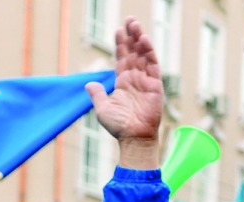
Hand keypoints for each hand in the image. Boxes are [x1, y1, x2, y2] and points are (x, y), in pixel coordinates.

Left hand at [85, 17, 161, 168]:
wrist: (133, 138)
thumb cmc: (119, 126)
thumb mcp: (103, 109)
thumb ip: (97, 94)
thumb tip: (88, 84)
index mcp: (123, 82)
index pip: (122, 59)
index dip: (120, 45)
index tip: (118, 30)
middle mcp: (135, 78)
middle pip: (133, 52)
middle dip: (131, 36)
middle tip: (129, 20)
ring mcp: (146, 80)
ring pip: (143, 55)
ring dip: (139, 40)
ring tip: (135, 25)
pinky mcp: (155, 84)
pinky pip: (152, 65)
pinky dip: (149, 52)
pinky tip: (143, 40)